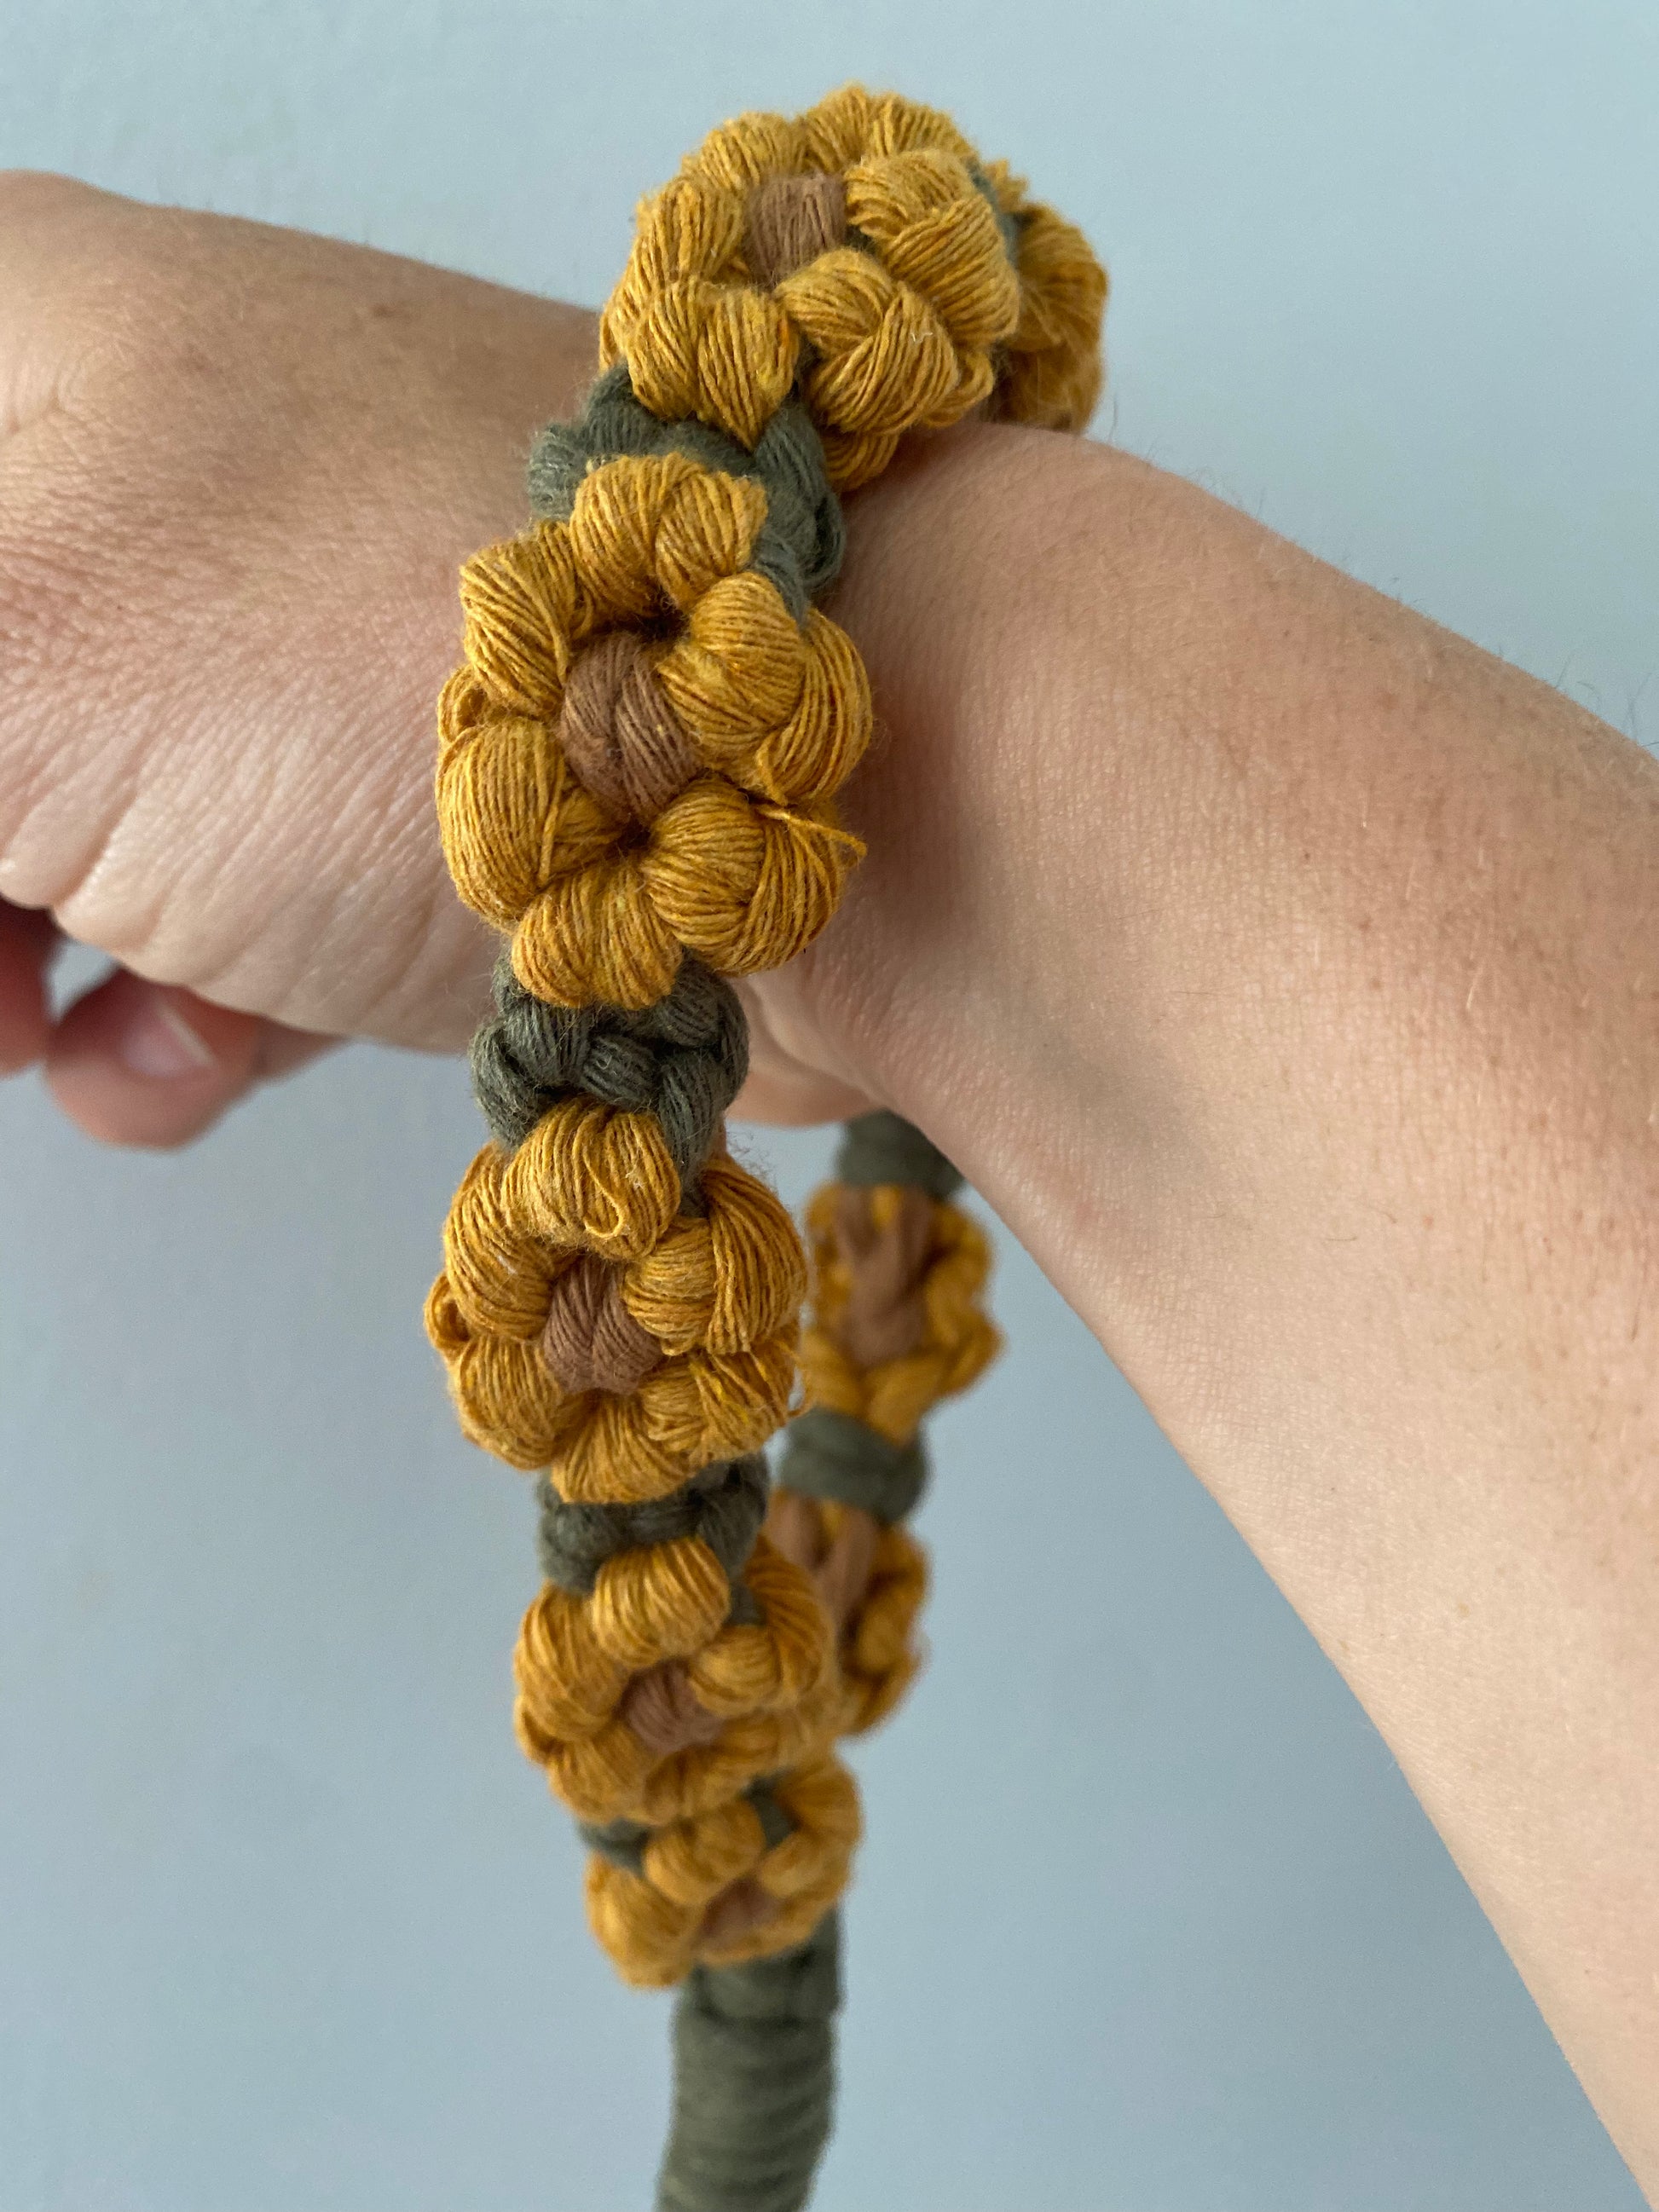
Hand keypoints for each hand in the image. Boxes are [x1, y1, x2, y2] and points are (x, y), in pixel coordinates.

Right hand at [0, 173, 875, 1144]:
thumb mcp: (8, 651)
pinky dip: (177, 1005)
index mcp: (11, 348)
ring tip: (52, 1014)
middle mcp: (148, 463)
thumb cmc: (408, 660)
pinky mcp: (398, 786)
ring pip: (55, 817)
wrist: (825, 781)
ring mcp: (285, 630)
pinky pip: (210, 904)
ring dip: (26, 951)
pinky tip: (188, 1051)